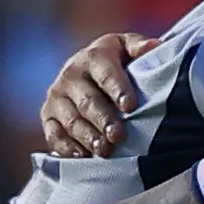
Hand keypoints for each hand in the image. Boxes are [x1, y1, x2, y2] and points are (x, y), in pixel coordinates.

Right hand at [38, 30, 157, 157]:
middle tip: (118, 135)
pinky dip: (66, 146)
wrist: (87, 72)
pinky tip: (82, 156)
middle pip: (87, 100)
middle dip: (103, 119)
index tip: (130, 106)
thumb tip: (155, 47)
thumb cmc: (117, 62)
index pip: (105, 71)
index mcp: (94, 56)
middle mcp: (71, 74)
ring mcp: (57, 96)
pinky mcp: (48, 115)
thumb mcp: (127, 49)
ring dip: (87, 136)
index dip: (117, 88)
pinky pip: (53, 133)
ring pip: (71, 119)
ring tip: (104, 150)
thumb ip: (139, 47)